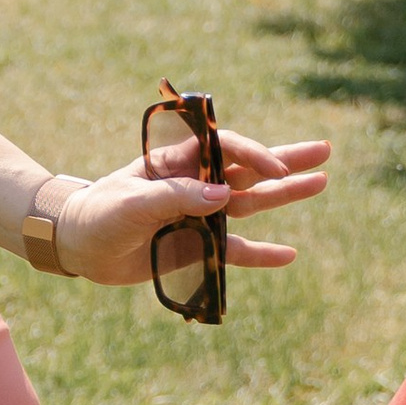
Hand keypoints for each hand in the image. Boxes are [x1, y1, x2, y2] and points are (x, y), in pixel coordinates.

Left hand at [52, 126, 331, 287]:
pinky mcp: (199, 246)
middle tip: (325, 149)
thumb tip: (222, 198)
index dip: (253, 155)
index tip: (274, 169)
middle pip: (248, 169)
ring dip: (284, 194)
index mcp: (178, 162)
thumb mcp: (132, 202)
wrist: (80, 246)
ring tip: (322, 182)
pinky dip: (261, 253)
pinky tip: (289, 255)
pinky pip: (236, 249)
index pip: (226, 150)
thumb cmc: (99, 212)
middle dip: (286, 159)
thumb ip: (175, 198)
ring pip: (251, 203)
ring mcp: (201, 215)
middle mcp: (197, 184)